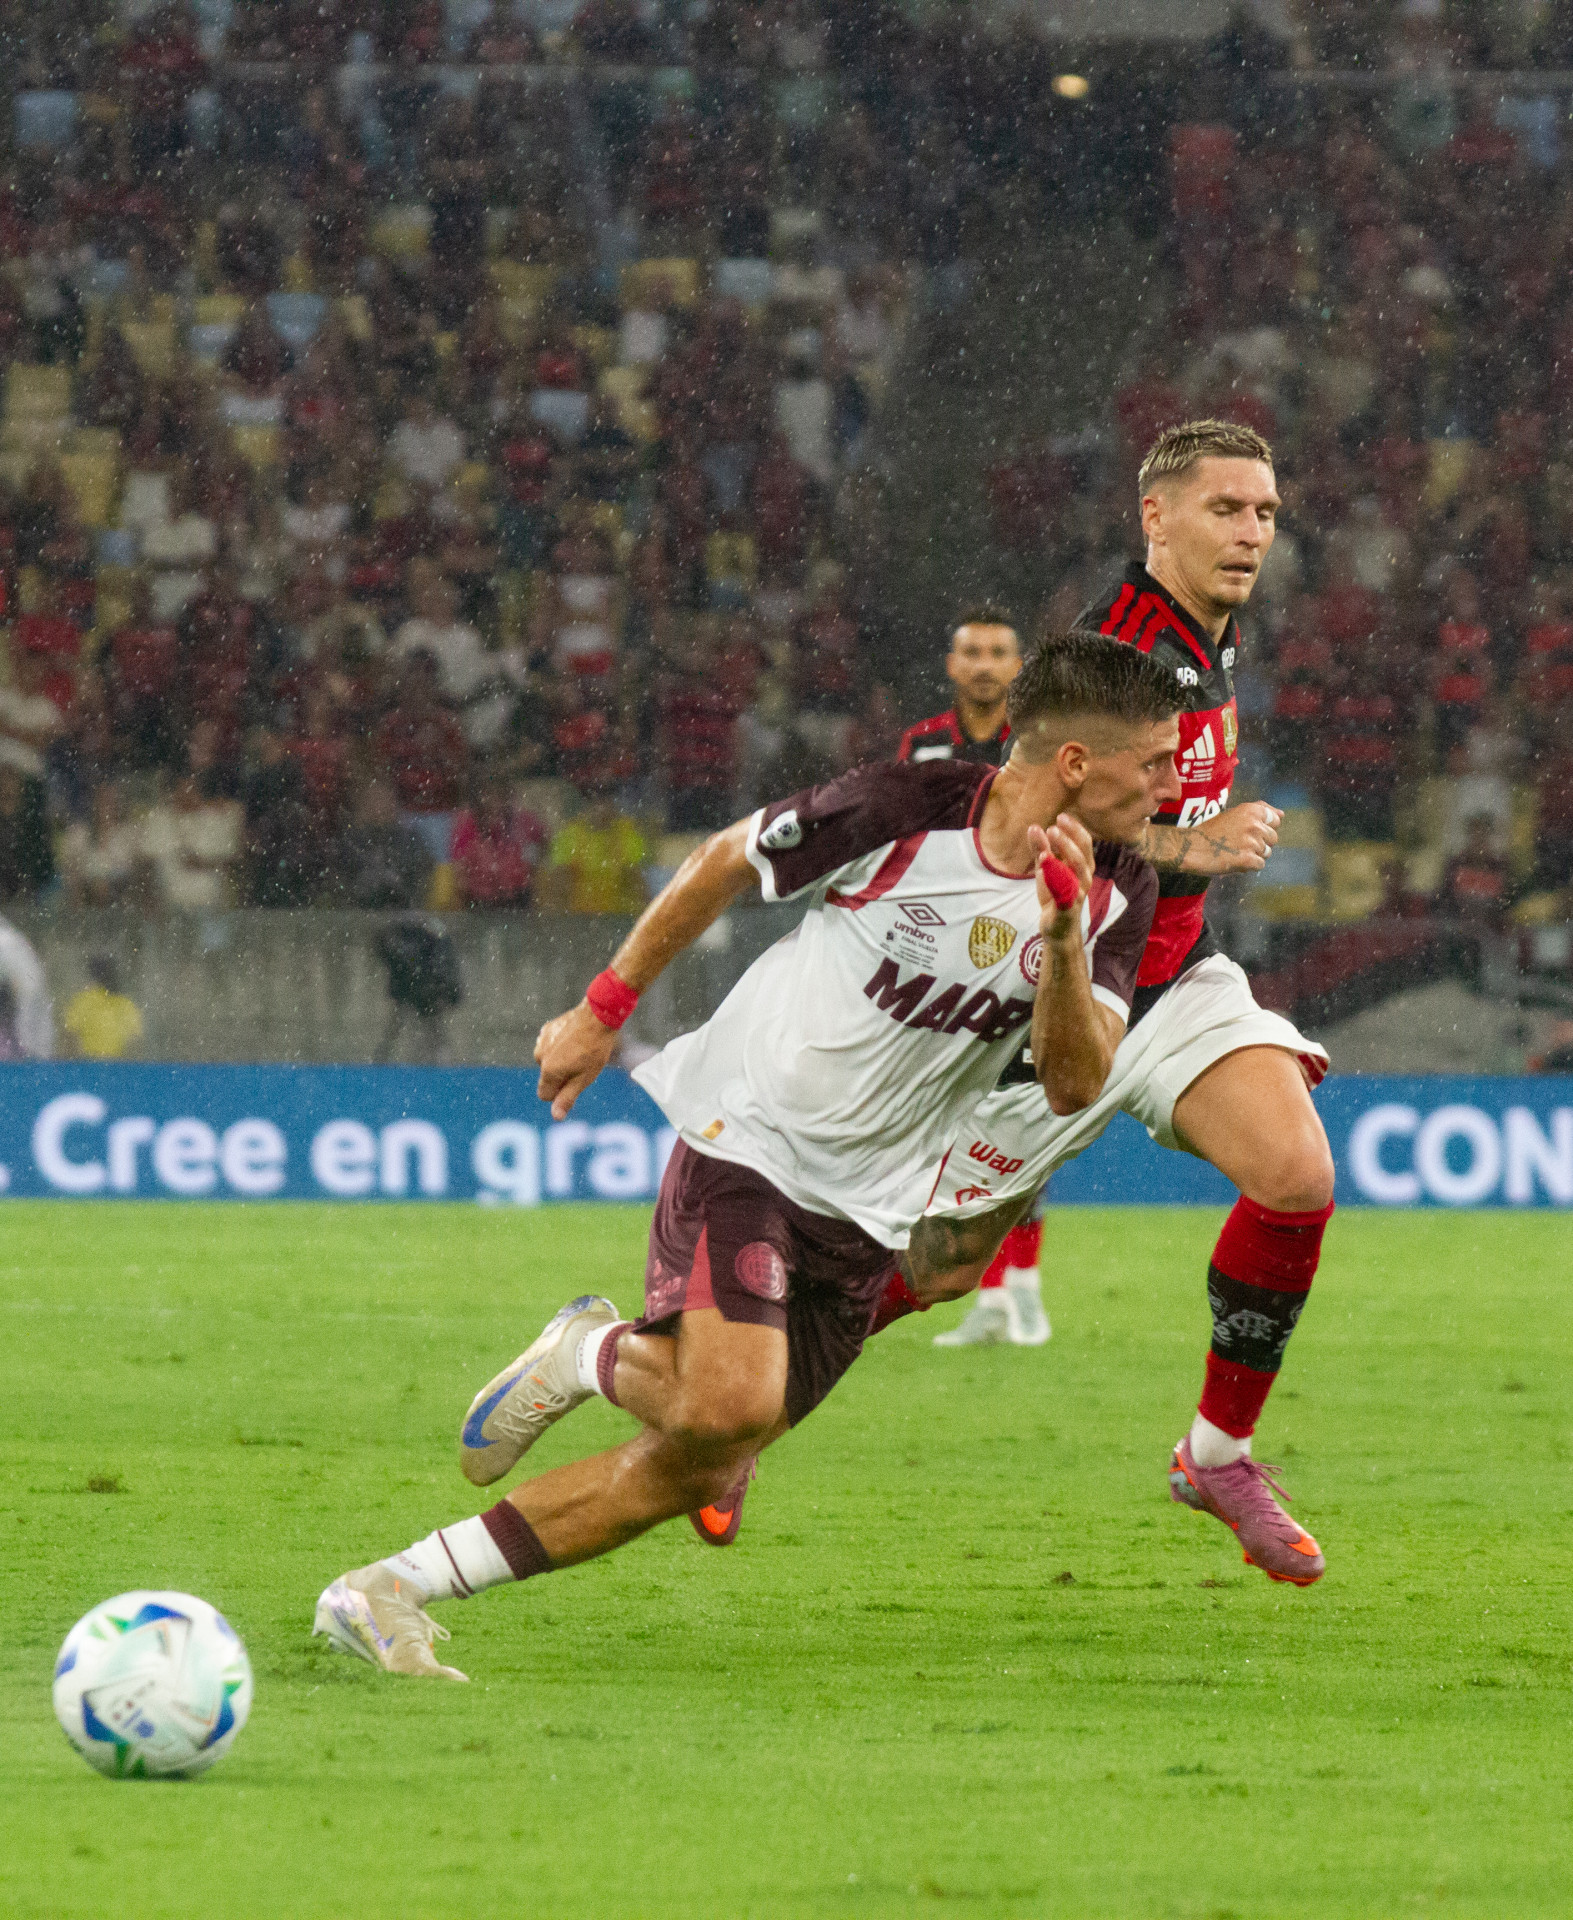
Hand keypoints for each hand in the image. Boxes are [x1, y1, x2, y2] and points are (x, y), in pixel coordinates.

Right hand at [534, 1001, 618, 1119]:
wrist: (597, 1016)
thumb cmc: (594, 1050)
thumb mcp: (584, 1078)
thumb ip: (567, 1098)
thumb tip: (556, 1117)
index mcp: (548, 1071)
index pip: (544, 1095)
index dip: (560, 1093)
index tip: (575, 1082)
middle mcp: (540, 1056)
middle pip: (547, 1077)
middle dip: (561, 1076)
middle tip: (582, 1064)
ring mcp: (542, 1041)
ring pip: (548, 1060)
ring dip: (560, 1060)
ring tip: (580, 1050)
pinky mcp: (547, 1029)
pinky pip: (550, 1046)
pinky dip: (559, 1046)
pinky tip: (575, 1039)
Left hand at [1029, 814, 1092, 936]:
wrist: (1059, 929)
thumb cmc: (1055, 894)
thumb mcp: (1045, 869)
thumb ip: (1040, 849)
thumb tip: (1033, 827)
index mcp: (1082, 866)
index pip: (1084, 843)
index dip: (1074, 829)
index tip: (1060, 817)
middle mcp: (1084, 878)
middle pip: (1082, 855)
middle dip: (1068, 840)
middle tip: (1053, 827)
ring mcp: (1078, 894)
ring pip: (1078, 872)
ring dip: (1064, 855)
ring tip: (1048, 844)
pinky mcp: (1068, 909)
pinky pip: (1065, 894)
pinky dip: (1055, 879)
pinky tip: (1042, 868)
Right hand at [1195, 801, 1280, 872]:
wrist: (1191, 847)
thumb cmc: (1211, 831)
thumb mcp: (1234, 813)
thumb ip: (1260, 811)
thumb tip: (1282, 814)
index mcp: (1251, 810)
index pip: (1275, 820)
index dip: (1263, 828)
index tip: (1247, 831)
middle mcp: (1254, 824)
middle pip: (1273, 838)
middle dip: (1260, 843)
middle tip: (1238, 843)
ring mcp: (1251, 842)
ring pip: (1266, 852)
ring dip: (1253, 855)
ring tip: (1235, 852)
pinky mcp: (1247, 859)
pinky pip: (1259, 865)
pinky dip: (1248, 866)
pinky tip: (1234, 861)